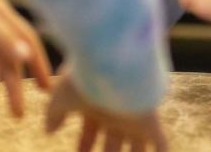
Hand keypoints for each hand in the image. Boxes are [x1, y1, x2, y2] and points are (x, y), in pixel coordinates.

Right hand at [46, 74, 167, 151]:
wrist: (113, 66)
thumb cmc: (84, 79)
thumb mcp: (60, 98)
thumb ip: (54, 114)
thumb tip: (49, 130)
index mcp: (96, 107)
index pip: (91, 133)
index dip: (85, 148)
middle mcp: (115, 113)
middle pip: (113, 146)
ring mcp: (135, 119)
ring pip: (136, 149)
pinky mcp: (151, 123)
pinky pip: (161, 146)